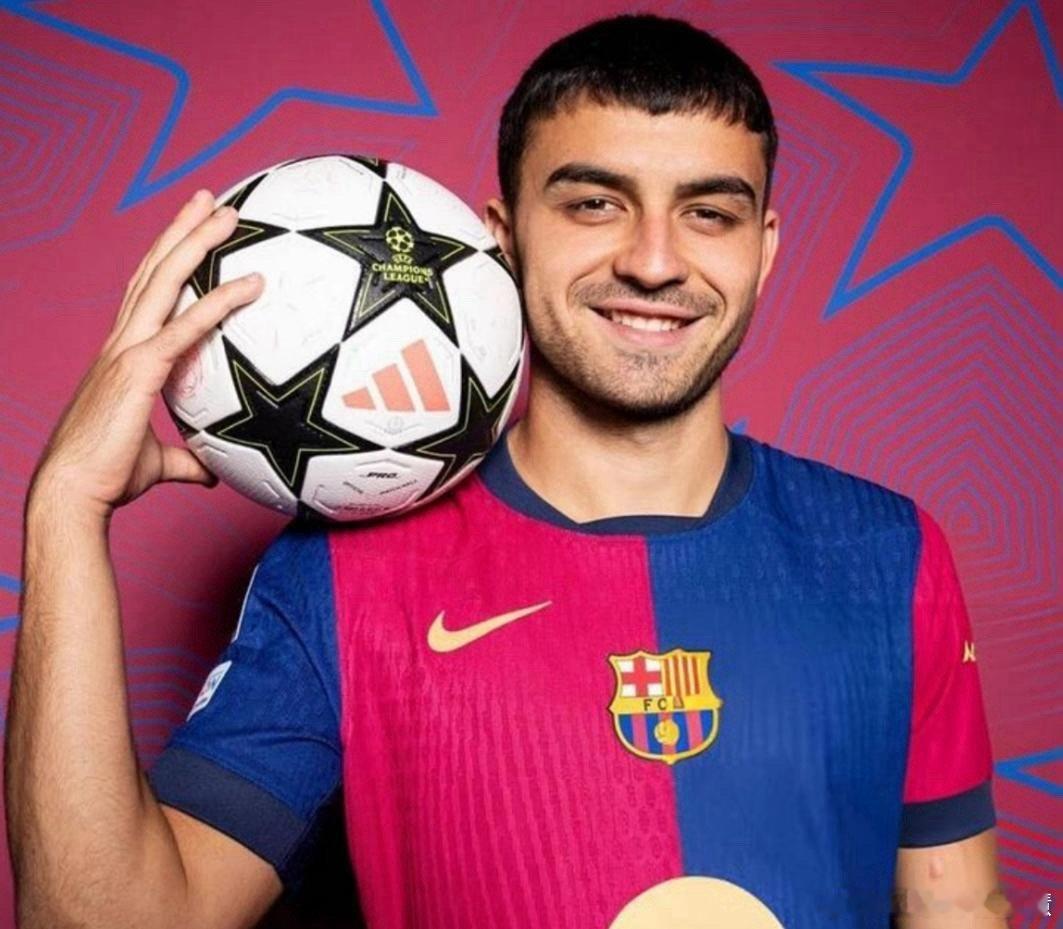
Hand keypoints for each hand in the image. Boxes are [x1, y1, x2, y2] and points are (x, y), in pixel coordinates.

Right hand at [28, 190, 264, 521]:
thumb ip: (186, 461)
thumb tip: (212, 473)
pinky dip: (219, 302)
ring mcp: (128, 350)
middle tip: (210, 199)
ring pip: (163, 280)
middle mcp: (122, 342)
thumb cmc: (107, 478)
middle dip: (181, 230)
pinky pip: (186, 327)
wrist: (74, 492)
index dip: (168, 260)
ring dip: (195, 241)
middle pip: (154, 270)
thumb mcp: (157, 463)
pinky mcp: (140, 369)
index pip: (147, 294)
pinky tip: (251, 284)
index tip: (191, 232)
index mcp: (123, 354)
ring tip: (225, 212)